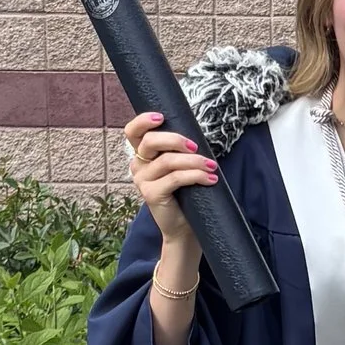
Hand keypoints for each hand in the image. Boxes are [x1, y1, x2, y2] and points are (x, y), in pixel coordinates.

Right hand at [120, 114, 218, 254]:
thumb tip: (195, 135)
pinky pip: (175, 178)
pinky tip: (210, 179)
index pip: (132, 132)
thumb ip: (179, 150)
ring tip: (212, 166)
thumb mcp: (181, 166)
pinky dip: (196, 176)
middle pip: (150, 142)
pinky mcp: (151, 194)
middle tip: (196, 147)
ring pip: (167, 161)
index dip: (143, 121)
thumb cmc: (185, 193)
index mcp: (142, 155)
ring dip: (194, 161)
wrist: (184, 227)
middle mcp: (138, 166)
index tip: (161, 117)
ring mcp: (142, 181)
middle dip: (175, 139)